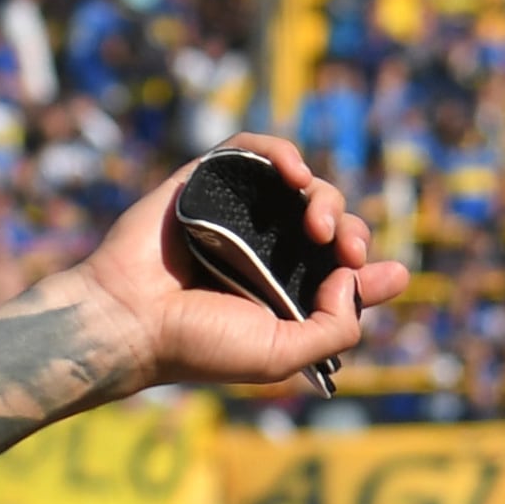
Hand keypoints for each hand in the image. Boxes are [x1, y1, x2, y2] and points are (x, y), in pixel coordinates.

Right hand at [62, 134, 409, 395]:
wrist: (131, 319)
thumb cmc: (199, 344)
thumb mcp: (284, 353)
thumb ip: (338, 325)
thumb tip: (367, 278)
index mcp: (284, 295)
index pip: (342, 268)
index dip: (367, 266)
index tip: (373, 270)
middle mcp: (265, 252)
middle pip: (331, 222)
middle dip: (350, 230)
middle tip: (344, 249)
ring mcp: (239, 214)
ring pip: (302, 185)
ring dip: (324, 196)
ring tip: (316, 223)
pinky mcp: (209, 181)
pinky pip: (252, 150)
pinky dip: (280, 151)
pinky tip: (295, 174)